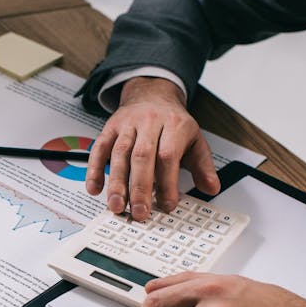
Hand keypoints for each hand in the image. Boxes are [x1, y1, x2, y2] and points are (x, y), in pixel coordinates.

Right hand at [88, 77, 219, 220]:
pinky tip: (94, 188)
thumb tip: (212, 188)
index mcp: (174, 125)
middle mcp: (149, 123)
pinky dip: (94, 169)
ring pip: (119, 154)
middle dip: (140, 188)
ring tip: (116, 206)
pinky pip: (99, 148)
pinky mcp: (110, 128)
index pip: (168, 156)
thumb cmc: (173, 122)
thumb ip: (203, 166)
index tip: (167, 205)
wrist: (152, 94)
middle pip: (142, 156)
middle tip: (139, 213)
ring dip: (116, 183)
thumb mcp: (195, 140)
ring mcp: (127, 125)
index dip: (167, 183)